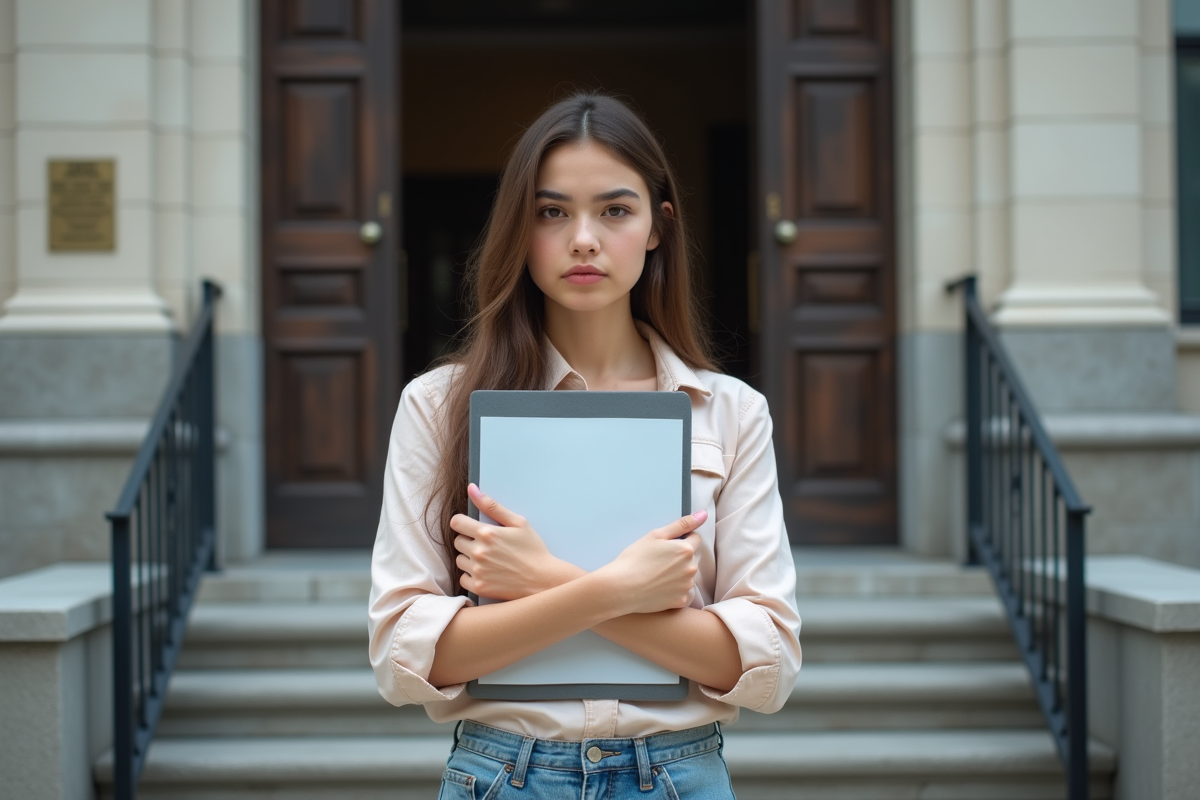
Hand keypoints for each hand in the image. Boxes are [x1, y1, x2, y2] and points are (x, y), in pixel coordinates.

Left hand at [450, 484, 581, 599]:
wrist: (543, 580)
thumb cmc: (533, 550)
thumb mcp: (518, 522)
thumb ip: (492, 505)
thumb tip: (472, 489)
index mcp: (487, 533)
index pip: (456, 522)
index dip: (463, 523)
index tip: (471, 527)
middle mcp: (479, 552)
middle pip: (457, 541)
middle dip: (469, 541)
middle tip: (487, 545)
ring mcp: (478, 571)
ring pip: (459, 560)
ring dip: (469, 559)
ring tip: (488, 560)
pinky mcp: (479, 587)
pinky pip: (463, 578)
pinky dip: (472, 576)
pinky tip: (487, 573)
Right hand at [597, 510, 705, 615]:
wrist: (621, 588)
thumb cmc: (635, 559)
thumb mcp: (656, 535)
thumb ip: (682, 524)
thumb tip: (703, 514)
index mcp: (686, 550)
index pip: (695, 539)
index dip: (680, 540)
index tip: (666, 547)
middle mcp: (691, 568)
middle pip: (691, 558)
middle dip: (679, 558)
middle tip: (658, 562)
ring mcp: (687, 586)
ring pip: (687, 576)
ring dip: (678, 575)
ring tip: (656, 576)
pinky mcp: (680, 602)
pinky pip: (683, 593)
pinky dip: (674, 591)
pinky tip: (659, 588)